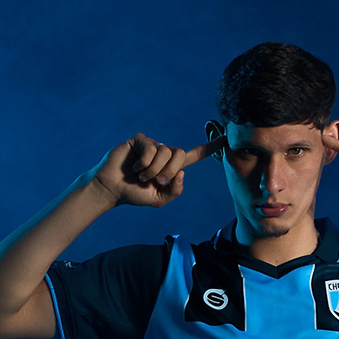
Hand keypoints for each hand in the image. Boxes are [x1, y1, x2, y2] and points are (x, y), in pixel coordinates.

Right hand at [91, 132, 224, 206]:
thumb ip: (174, 191)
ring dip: (153, 170)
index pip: (193, 155)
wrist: (113, 189)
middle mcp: (163, 153)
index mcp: (171, 167)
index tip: (225, 139)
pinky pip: (150, 148)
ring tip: (140, 175)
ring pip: (165, 152)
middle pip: (180, 154)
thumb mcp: (159, 199)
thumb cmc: (135, 194)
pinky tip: (134, 166)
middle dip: (169, 171)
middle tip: (156, 181)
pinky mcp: (139, 140)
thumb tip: (182, 173)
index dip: (209, 148)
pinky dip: (144, 162)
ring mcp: (152, 145)